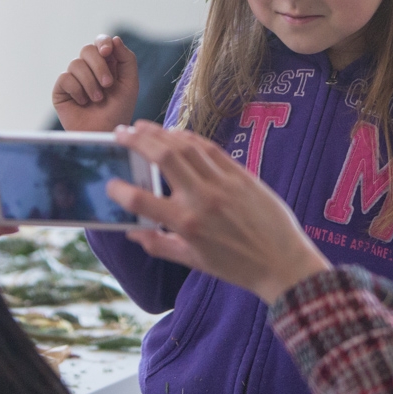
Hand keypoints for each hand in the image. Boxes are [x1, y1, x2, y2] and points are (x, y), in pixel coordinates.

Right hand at [52, 35, 139, 132]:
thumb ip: (127, 59)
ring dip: (91, 83)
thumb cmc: (119, 110)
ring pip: (76, 64)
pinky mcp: (61, 89)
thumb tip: (114, 38)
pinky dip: (78, 90)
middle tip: (108, 84)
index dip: (103, 42)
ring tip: (98, 99)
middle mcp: (88, 68)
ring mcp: (74, 78)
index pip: (101, 42)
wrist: (104, 132)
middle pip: (87, 49)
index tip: (107, 51)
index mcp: (106, 63)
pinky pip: (66, 78)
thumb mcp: (130, 83)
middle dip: (99, 66)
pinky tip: (83, 103)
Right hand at [106, 121, 330, 303]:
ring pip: (186, 147)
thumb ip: (159, 245)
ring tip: (141, 126)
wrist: (282, 262)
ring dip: (160, 133)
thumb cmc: (237, 266)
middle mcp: (202, 199)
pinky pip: (210, 149)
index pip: (142, 202)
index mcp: (187, 225)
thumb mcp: (193, 262)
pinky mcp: (241, 174)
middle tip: (120, 133)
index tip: (110, 183)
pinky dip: (189, 138)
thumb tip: (132, 233)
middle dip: (137, 141)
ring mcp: (223, 183)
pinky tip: (174, 134)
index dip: (121, 191)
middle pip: (163, 158)